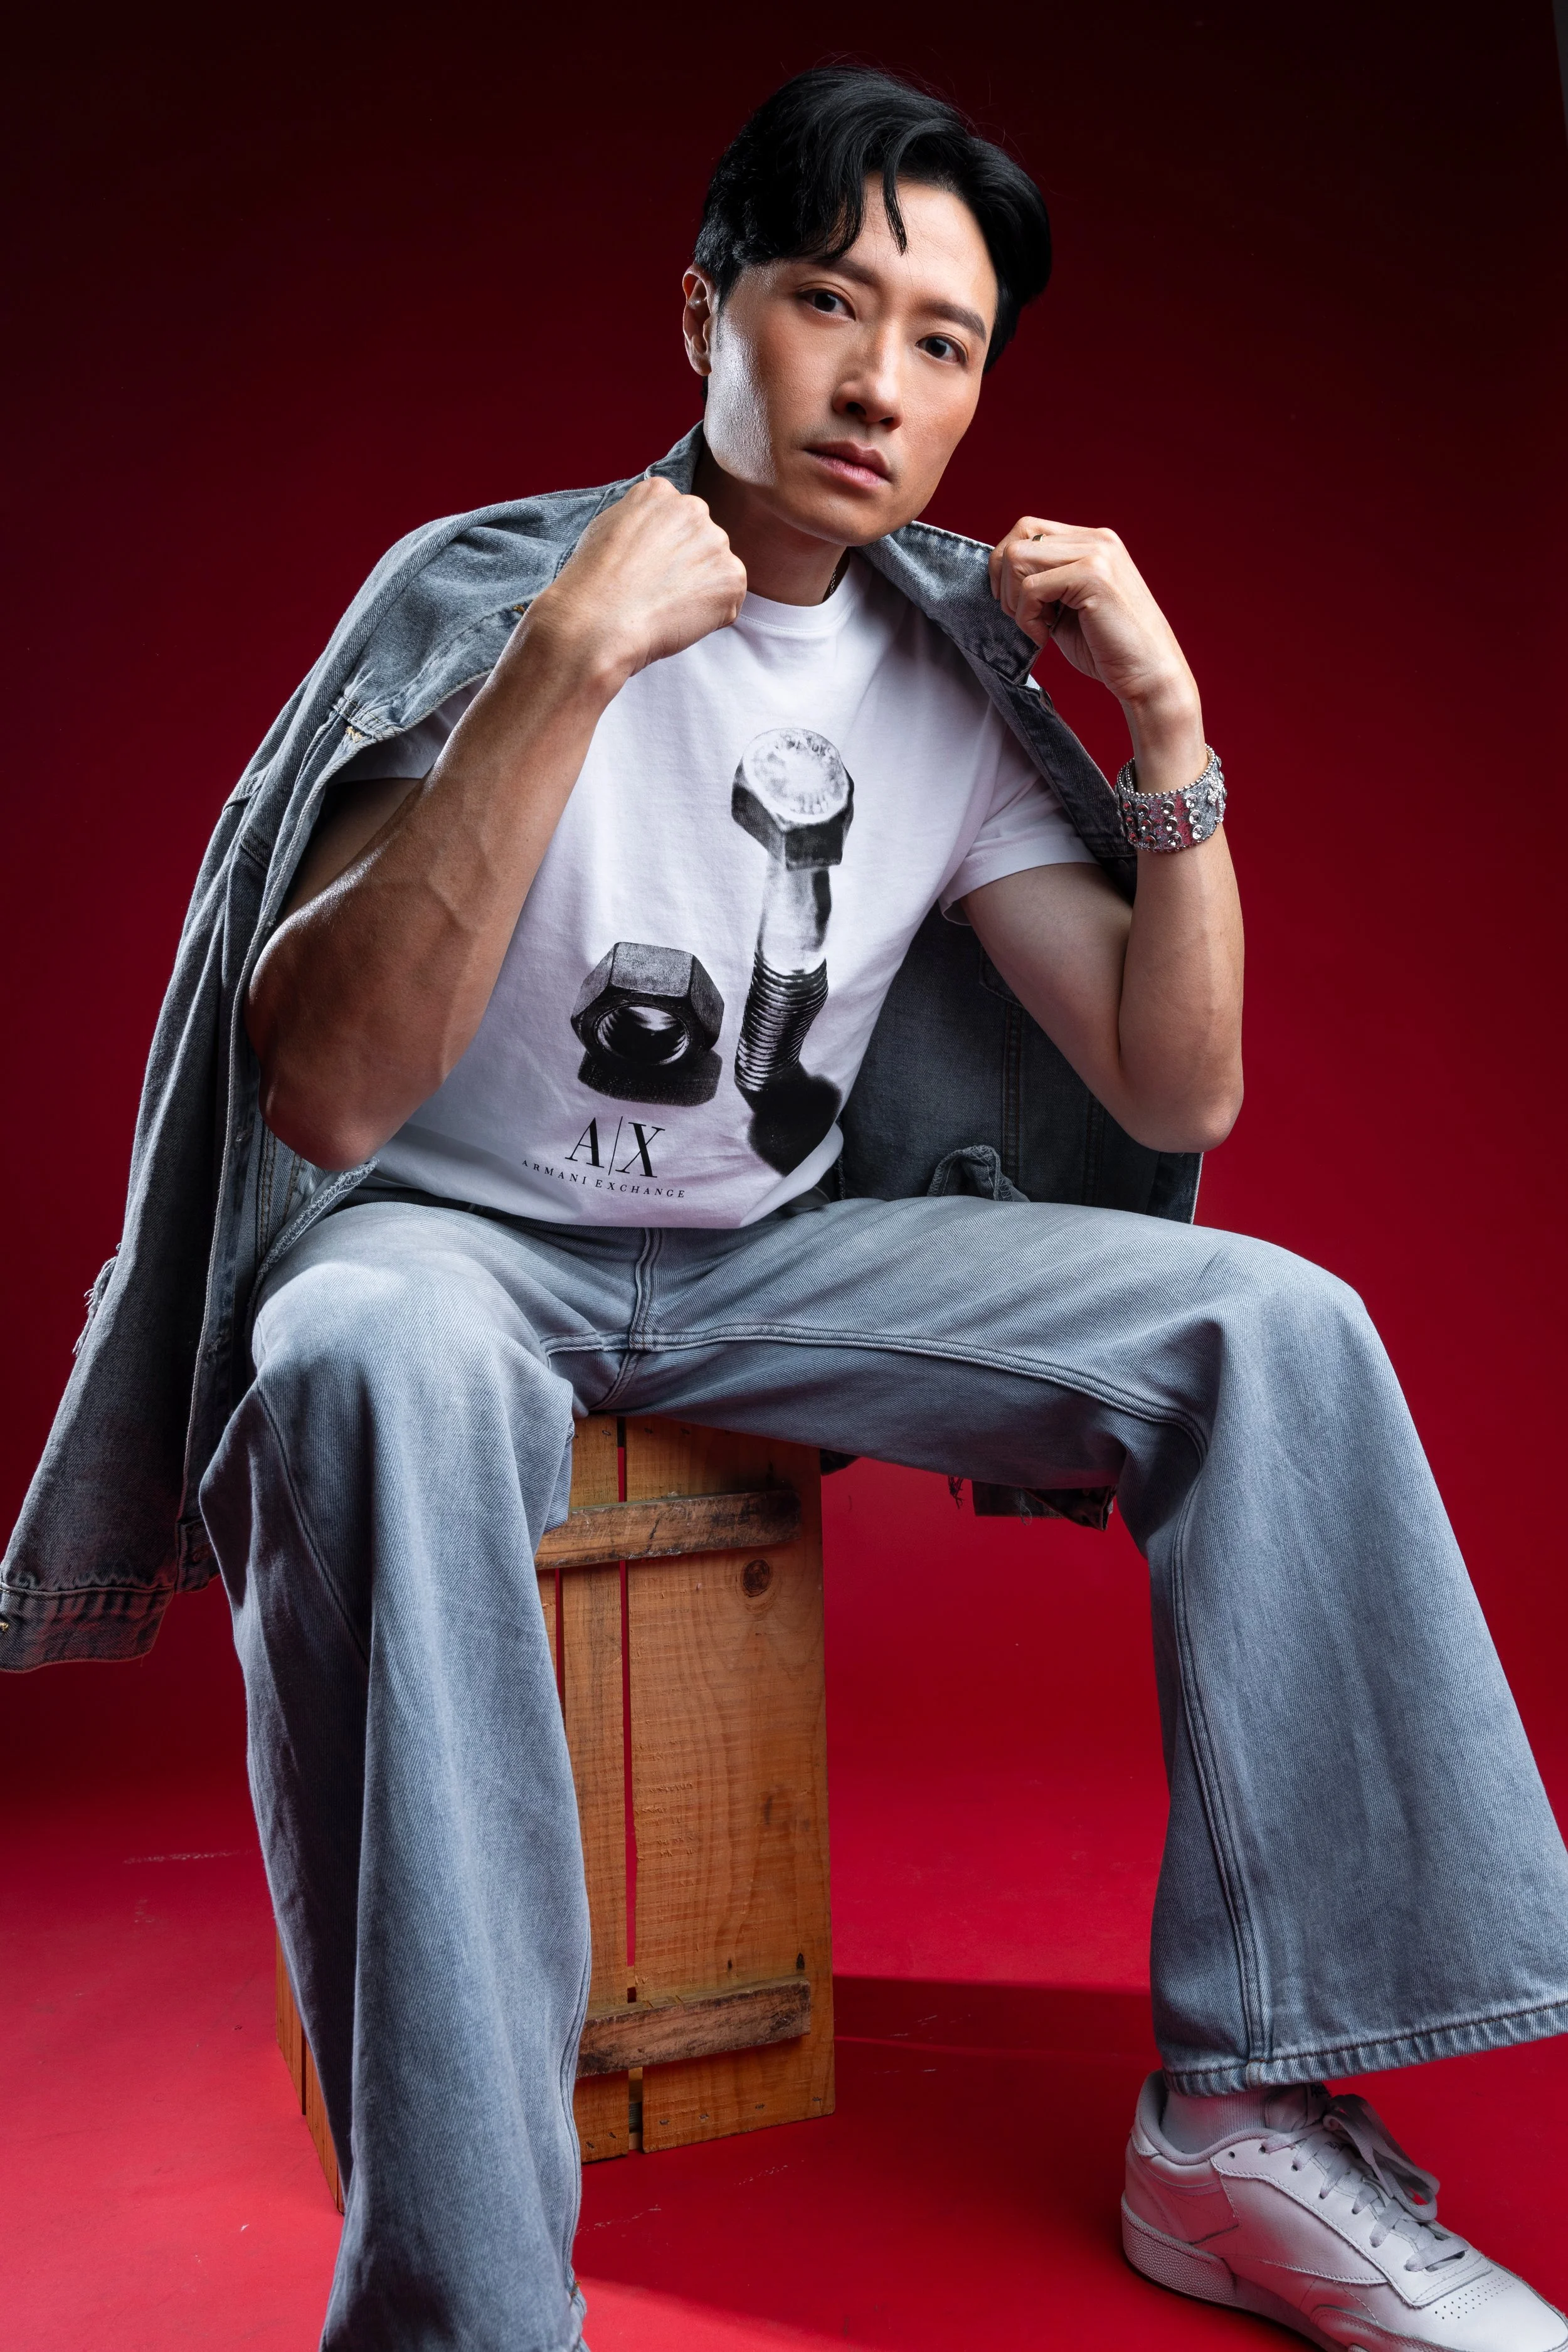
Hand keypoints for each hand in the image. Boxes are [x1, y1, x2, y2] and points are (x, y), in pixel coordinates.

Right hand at [524, 475, 747, 692]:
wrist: (598, 622)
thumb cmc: (592, 584)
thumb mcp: (606, 529)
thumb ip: (640, 522)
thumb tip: (655, 532)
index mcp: (660, 492)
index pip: (676, 519)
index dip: (662, 551)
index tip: (645, 570)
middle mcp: (693, 508)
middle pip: (701, 541)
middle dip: (686, 566)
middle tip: (656, 592)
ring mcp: (716, 542)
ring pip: (716, 571)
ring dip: (699, 591)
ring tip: (664, 607)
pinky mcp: (732, 577)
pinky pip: (728, 600)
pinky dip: (711, 617)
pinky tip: (678, 619)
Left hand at [989, 516, 1197, 726]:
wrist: (1149, 674)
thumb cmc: (1109, 648)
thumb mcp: (1067, 607)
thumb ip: (1044, 585)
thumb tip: (1002, 577)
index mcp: (1092, 542)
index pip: (1029, 529)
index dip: (1006, 565)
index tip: (1013, 602)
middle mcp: (1096, 540)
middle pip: (1019, 537)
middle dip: (1004, 580)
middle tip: (1020, 615)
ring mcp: (1096, 554)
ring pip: (1018, 558)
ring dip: (1015, 599)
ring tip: (1037, 626)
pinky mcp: (1092, 576)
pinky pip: (1031, 588)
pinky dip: (1027, 618)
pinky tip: (1046, 635)